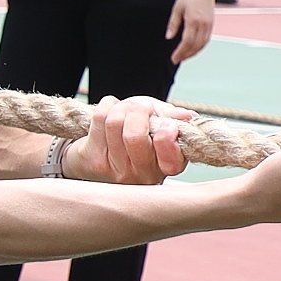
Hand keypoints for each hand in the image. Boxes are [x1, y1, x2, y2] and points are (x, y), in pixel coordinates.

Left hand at [60, 96, 195, 187]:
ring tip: (125, 110)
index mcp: (166, 167)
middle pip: (134, 136)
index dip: (167, 138)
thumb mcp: (160, 123)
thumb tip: (186, 117)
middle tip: (141, 108)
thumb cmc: (137, 134)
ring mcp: (116, 171)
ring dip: (122, 106)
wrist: (103, 148)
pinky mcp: (94, 161)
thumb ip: (172, 118)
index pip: (170, 160)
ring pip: (115, 122)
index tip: (167, 125)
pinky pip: (100, 118)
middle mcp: (142, 175)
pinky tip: (110, 111)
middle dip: (138, 111)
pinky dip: (108, 105)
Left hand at [168, 0, 216, 63]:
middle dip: (186, 55)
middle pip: (195, 46)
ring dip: (193, 53)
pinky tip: (193, 49)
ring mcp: (209, 24)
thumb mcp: (177, 8)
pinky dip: (200, 47)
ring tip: (184, 57)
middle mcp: (203, 24)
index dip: (180, 52)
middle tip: (177, 59)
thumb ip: (173, 24)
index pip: (187, 41)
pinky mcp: (211, 24)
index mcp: (193, 19)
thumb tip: (169, 37)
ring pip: (202, 44)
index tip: (174, 57)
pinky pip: (206, 40)